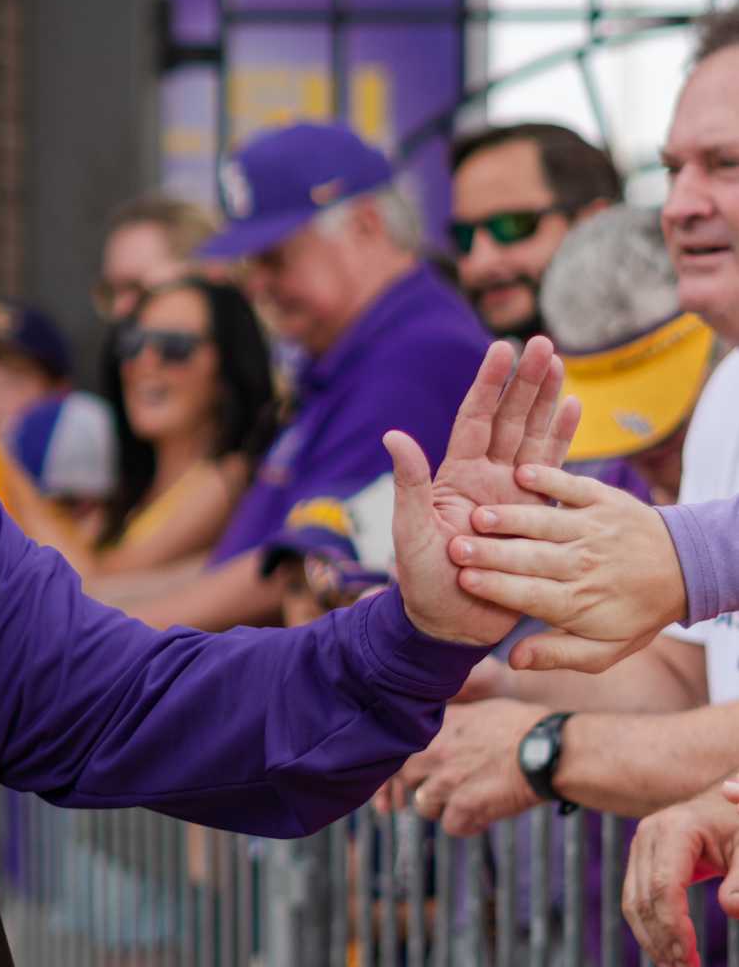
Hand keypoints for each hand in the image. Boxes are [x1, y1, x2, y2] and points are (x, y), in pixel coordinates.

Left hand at [381, 700, 538, 835]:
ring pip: (424, 805)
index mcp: (439, 726)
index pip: (397, 749)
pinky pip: (451, 826)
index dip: (399, 769)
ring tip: (472, 800)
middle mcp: (435, 750)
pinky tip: (486, 816)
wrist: (551, 750)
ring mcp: (447, 779)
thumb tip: (437, 737)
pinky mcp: (464, 805)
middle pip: (407, 778)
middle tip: (449, 789)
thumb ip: (453, 724)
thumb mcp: (481, 711)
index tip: (405, 780)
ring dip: (446, 807)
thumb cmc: (525, 728)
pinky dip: (468, 825)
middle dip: (425, 786)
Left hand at [387, 338, 578, 645]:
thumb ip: (410, 484)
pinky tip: (573, 410)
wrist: (450, 623)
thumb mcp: (411, 530)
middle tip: (544, 343)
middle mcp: (486, 477)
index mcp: (456, 475)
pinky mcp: (533, 515)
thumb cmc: (422, 579)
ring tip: (561, 364)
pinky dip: (562, 440)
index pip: (475, 418)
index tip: (502, 348)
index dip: (489, 384)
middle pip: (509, 418)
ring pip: (533, 437)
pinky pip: (552, 471)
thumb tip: (393, 436)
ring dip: (547, 402)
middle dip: (526, 381)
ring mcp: (511, 494)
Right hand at [437, 465, 686, 673]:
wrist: (685, 570)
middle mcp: (585, 564)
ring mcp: (594, 529)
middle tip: (455, 547)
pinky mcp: (604, 499)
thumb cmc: (634, 612)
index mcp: (578, 603)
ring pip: (546, 523)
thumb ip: (557, 655)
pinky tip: (521, 474)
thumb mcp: (603, 650)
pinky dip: (550, 479)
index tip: (463, 579)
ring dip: (511, 519)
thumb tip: (513, 660)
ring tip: (478, 516)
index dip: (496, 587)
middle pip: (531, 559)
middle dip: (491, 553)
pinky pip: (573, 486)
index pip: (529, 595)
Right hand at [623, 785, 738, 966]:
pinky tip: (664, 951)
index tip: (690, 958)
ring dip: (651, 939)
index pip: (664, 886)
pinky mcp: (641, 859)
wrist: (726, 804)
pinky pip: (636, 898)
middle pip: (645, 897)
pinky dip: (648, 928)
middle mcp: (648, 835)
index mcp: (675, 829)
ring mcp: (640, 846)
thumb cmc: (738, 824)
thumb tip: (732, 910)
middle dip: (663, 939)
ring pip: (633, 902)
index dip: (674, 926)